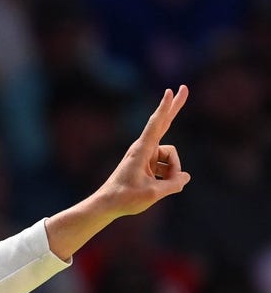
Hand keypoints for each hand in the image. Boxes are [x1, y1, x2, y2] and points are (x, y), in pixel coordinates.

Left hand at [97, 86, 190, 216]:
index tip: (170, 92)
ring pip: (172, 159)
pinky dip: (169, 178)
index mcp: (141, 150)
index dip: (165, 108)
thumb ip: (173, 184)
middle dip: (175, 107)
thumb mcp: (153, 194)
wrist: (107, 205)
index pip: (156, 125)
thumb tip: (186, 177)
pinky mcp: (149, 164)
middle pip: (164, 124)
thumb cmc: (125, 198)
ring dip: (173, 173)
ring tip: (158, 187)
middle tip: (184, 87)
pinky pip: (167, 167)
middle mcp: (144, 148)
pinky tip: (159, 188)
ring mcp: (147, 156)